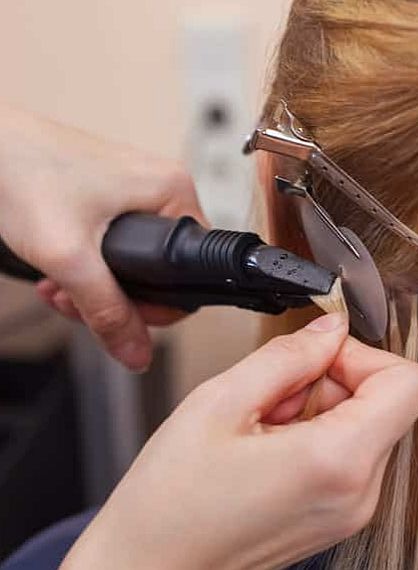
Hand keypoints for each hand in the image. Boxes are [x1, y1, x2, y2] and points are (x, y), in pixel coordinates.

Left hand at [0, 103, 205, 371]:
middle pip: (161, 271)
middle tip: (76, 301)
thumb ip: (108, 311)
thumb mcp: (69, 257)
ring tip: (58, 285)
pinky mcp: (111, 192)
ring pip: (135, 261)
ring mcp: (137, 188)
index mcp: (175, 191)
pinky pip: (115, 243)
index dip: (155, 306)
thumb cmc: (21, 172)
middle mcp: (162, 187)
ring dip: (94, 286)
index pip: (191, 271)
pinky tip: (57, 268)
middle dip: (115, 298)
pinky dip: (86, 263)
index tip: (117, 315)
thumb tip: (137, 352)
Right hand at [61, 313, 417, 569]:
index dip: (365, 355)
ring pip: (367, 425)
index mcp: (339, 462)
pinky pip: (350, 454)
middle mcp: (360, 493)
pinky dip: (316, 437)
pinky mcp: (339, 516)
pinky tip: (268, 448)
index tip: (317, 358)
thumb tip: (331, 327)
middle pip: (388, 402)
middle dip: (333, 382)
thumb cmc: (170, 503)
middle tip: (274, 397)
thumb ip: (288, 355)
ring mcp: (353, 510)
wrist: (147, 569)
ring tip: (263, 428)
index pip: (410, 382)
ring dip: (320, 410)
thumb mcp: (221, 403)